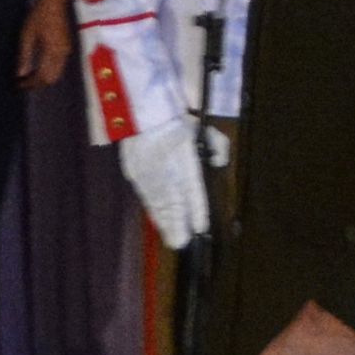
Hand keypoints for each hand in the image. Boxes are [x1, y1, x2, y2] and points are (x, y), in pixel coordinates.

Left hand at [17, 0, 74, 90]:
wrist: (54, 3)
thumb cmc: (39, 16)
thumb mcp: (27, 36)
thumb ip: (24, 56)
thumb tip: (20, 75)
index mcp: (53, 51)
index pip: (42, 76)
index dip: (31, 83)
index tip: (19, 85)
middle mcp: (63, 54)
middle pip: (51, 78)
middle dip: (37, 83)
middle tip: (23, 83)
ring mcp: (67, 51)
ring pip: (56, 74)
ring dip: (43, 78)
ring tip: (28, 76)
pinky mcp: (67, 48)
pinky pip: (59, 67)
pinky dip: (48, 71)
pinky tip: (37, 67)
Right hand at [119, 121, 211, 250]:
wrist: (141, 111)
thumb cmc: (174, 119)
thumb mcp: (202, 129)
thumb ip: (217, 146)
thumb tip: (220, 162)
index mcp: (182, 156)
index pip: (191, 188)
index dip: (195, 209)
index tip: (200, 227)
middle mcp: (163, 167)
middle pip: (171, 202)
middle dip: (177, 224)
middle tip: (181, 243)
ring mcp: (146, 172)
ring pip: (157, 202)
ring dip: (164, 221)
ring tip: (172, 238)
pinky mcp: (134, 173)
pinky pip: (147, 196)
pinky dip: (154, 210)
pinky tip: (158, 220)